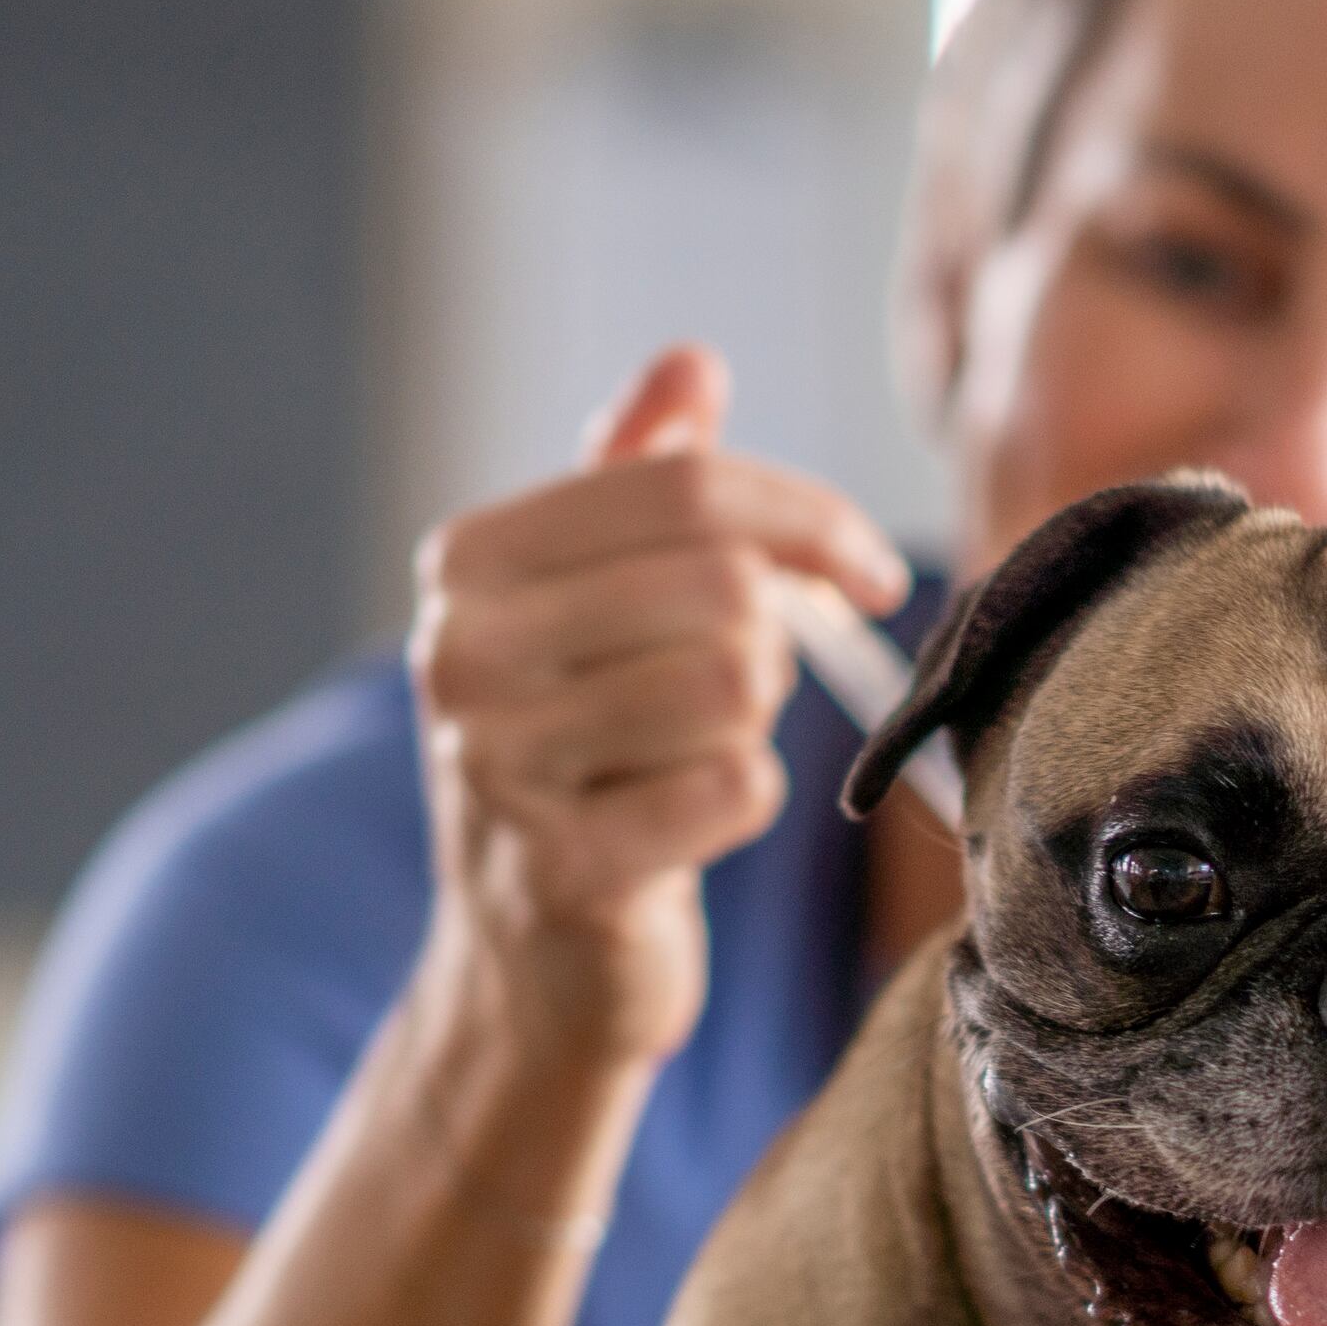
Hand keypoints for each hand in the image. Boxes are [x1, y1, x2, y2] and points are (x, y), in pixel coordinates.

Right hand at [408, 343, 907, 1071]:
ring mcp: (499, 768)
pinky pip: (735, 791)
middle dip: (775, 634)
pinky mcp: (563, 872)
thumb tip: (692, 364)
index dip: (808, 517)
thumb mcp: (592, 606)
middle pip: (719, 583)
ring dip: (754, 723)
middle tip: (755, 682)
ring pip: (734, 686)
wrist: (527, 961)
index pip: (687, 485)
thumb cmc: (583, 756)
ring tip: (701, 750)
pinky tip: (691, 822)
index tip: (865, 569)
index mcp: (471, 564)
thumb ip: (638, 480)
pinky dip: (744, 803)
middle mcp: (461, 653)